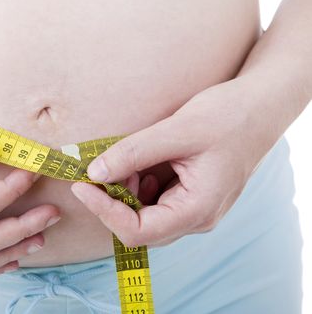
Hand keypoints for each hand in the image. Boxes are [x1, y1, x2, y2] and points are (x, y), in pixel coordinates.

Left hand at [71, 78, 275, 246]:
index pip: (139, 232)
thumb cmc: (227, 117)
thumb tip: (94, 172)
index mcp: (198, 210)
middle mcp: (196, 218)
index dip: (105, 212)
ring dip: (124, 194)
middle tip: (103, 168)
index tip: (82, 185)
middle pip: (140, 229)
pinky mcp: (188, 197)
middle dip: (113, 202)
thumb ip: (133, 153)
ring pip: (144, 217)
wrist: (259, 108)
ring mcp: (193, 210)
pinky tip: (139, 164)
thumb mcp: (176, 131)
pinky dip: (137, 186)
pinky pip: (153, 202)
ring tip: (125, 162)